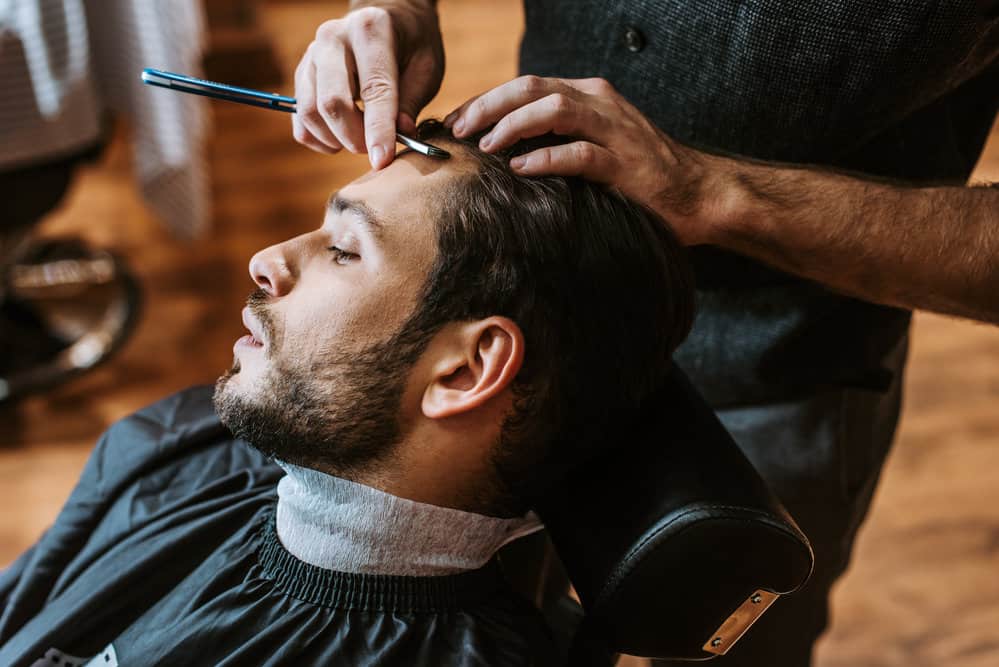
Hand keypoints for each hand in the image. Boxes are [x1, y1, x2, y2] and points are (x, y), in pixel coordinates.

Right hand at [293, 1, 443, 168]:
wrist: (386, 19)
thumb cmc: (411, 45)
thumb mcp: (425, 67)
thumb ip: (411, 101)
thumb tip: (400, 134)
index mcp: (370, 29)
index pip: (373, 89)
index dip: (378, 129)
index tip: (383, 160)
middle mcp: (333, 38)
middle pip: (332, 102)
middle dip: (354, 138)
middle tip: (376, 150)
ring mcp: (311, 55)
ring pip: (310, 112)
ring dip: (335, 139)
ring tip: (360, 141)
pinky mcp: (302, 73)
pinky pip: (299, 117)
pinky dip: (317, 138)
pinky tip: (339, 139)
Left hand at [444, 76, 717, 244]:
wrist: (697, 193)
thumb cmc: (638, 174)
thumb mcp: (594, 144)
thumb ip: (557, 137)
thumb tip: (501, 149)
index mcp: (589, 96)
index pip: (527, 86)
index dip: (487, 100)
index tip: (457, 121)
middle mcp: (600, 103)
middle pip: (533, 89)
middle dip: (489, 105)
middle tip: (459, 129)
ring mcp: (615, 130)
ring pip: (554, 109)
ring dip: (513, 125)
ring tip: (487, 146)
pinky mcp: (625, 163)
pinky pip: (580, 153)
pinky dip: (546, 158)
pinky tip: (521, 168)